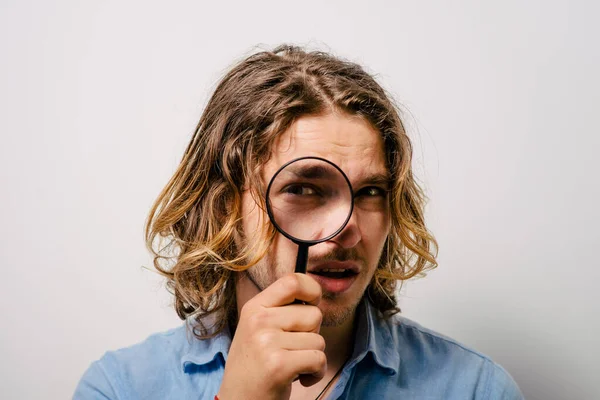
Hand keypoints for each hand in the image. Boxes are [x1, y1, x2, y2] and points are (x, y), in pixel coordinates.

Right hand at [217, 273, 325, 399]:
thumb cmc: (255, 365)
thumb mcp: (258, 328)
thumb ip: (281, 309)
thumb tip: (315, 292)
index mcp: (254, 307)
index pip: (292, 281)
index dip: (312, 289)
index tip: (313, 303)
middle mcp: (258, 320)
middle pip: (313, 314)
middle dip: (312, 334)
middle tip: (292, 349)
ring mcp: (267, 342)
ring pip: (318, 339)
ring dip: (313, 357)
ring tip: (293, 365)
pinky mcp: (279, 364)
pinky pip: (318, 359)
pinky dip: (316, 372)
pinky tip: (300, 378)